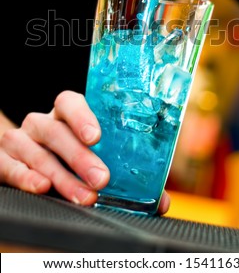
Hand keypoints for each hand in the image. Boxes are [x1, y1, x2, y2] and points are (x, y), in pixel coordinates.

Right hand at [0, 90, 169, 213]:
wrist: (25, 158)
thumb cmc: (71, 155)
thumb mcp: (96, 156)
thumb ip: (127, 175)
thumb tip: (160, 200)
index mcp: (65, 114)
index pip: (69, 102)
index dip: (82, 116)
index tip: (97, 136)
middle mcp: (41, 123)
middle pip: (56, 131)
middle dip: (80, 156)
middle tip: (102, 178)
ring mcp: (20, 140)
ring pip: (37, 152)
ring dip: (62, 176)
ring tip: (84, 196)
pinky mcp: (3, 159)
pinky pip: (9, 166)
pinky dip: (24, 177)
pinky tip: (41, 188)